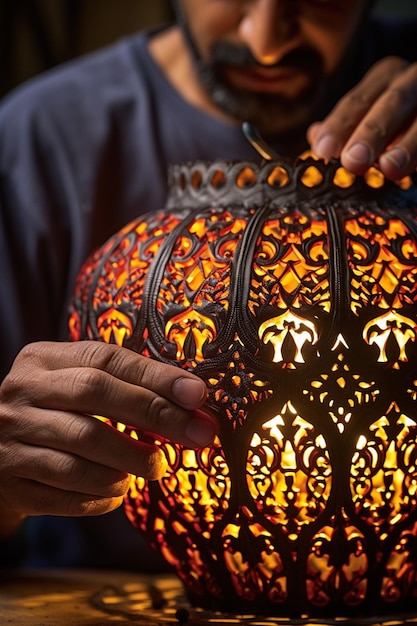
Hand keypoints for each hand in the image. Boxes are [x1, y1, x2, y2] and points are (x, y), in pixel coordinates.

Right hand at [0, 341, 215, 523]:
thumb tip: (195, 403)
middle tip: (196, 436)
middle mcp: (21, 393)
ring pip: (81, 453)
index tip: (198, 395)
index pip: (106, 360)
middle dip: (154, 416)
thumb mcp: (79, 384)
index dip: (156, 377)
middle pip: (95, 396)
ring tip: (155, 467)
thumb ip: (128, 386)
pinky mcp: (11, 483)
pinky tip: (119, 490)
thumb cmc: (57, 410)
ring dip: (130, 464)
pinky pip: (68, 495)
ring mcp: (10, 440)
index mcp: (41, 359)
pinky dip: (104, 497)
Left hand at [308, 57, 416, 179]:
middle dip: (372, 132)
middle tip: (353, 161)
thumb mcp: (370, 117)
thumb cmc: (398, 122)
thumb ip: (345, 127)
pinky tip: (414, 172)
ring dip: (408, 145)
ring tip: (389, 168)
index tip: (322, 151)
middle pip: (392, 103)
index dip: (339, 126)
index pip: (356, 101)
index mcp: (385, 78)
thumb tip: (314, 136)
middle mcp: (413, 79)